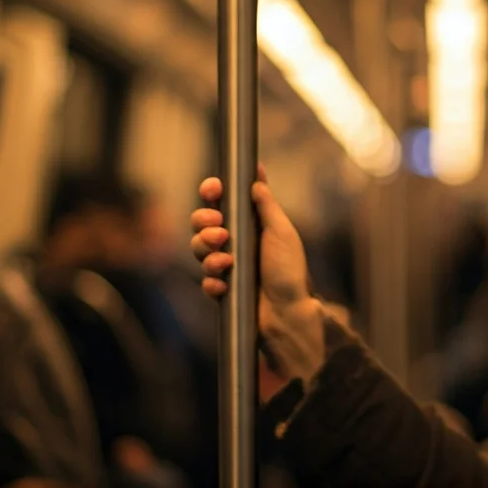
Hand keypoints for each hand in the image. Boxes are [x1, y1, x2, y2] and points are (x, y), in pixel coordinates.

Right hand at [191, 167, 325, 391]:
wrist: (288, 312)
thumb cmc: (290, 271)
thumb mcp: (282, 232)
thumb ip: (267, 205)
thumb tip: (258, 176)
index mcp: (249, 225)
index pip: (222, 202)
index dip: (213, 192)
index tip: (214, 189)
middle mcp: (233, 242)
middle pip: (201, 223)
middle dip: (203, 222)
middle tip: (219, 229)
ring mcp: (225, 265)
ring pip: (198, 249)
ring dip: (207, 251)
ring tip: (227, 259)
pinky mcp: (221, 287)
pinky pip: (204, 280)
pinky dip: (213, 280)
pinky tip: (225, 282)